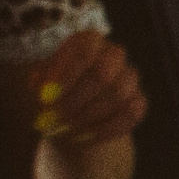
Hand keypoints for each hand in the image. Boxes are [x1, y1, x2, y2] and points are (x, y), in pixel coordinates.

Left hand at [32, 30, 146, 145]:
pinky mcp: (138, 101)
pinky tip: (86, 136)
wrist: (71, 116)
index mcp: (89, 42)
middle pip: (103, 73)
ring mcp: (130, 78)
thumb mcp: (39, 84)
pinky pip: (130, 113)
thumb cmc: (52, 93)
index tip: (48, 94)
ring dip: (89, 115)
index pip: (85, 50)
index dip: (67, 72)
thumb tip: (48, 91)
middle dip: (78, 97)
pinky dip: (106, 128)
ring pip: (118, 95)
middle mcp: (114, 54)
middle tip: (58, 115)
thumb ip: (41, 84)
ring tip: (67, 127)